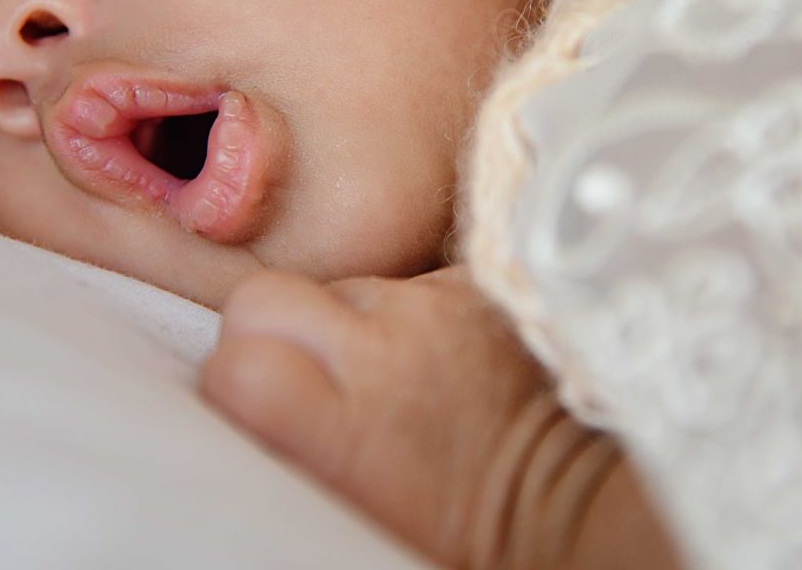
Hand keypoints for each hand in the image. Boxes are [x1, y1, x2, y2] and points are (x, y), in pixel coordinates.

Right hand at [200, 267, 547, 567]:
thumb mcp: (355, 508)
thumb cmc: (457, 525)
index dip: (230, 378)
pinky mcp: (474, 282)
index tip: (250, 399)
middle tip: (304, 367)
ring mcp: (435, 307)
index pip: (236, 366)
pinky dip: (406, 306)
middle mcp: (387, 354)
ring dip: (344, 317)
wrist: (571, 496)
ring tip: (388, 367)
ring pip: (337, 283)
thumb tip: (236, 410)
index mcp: (350, 436)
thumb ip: (290, 451)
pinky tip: (435, 350)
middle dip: (266, 327)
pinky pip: (404, 277)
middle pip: (263, 297)